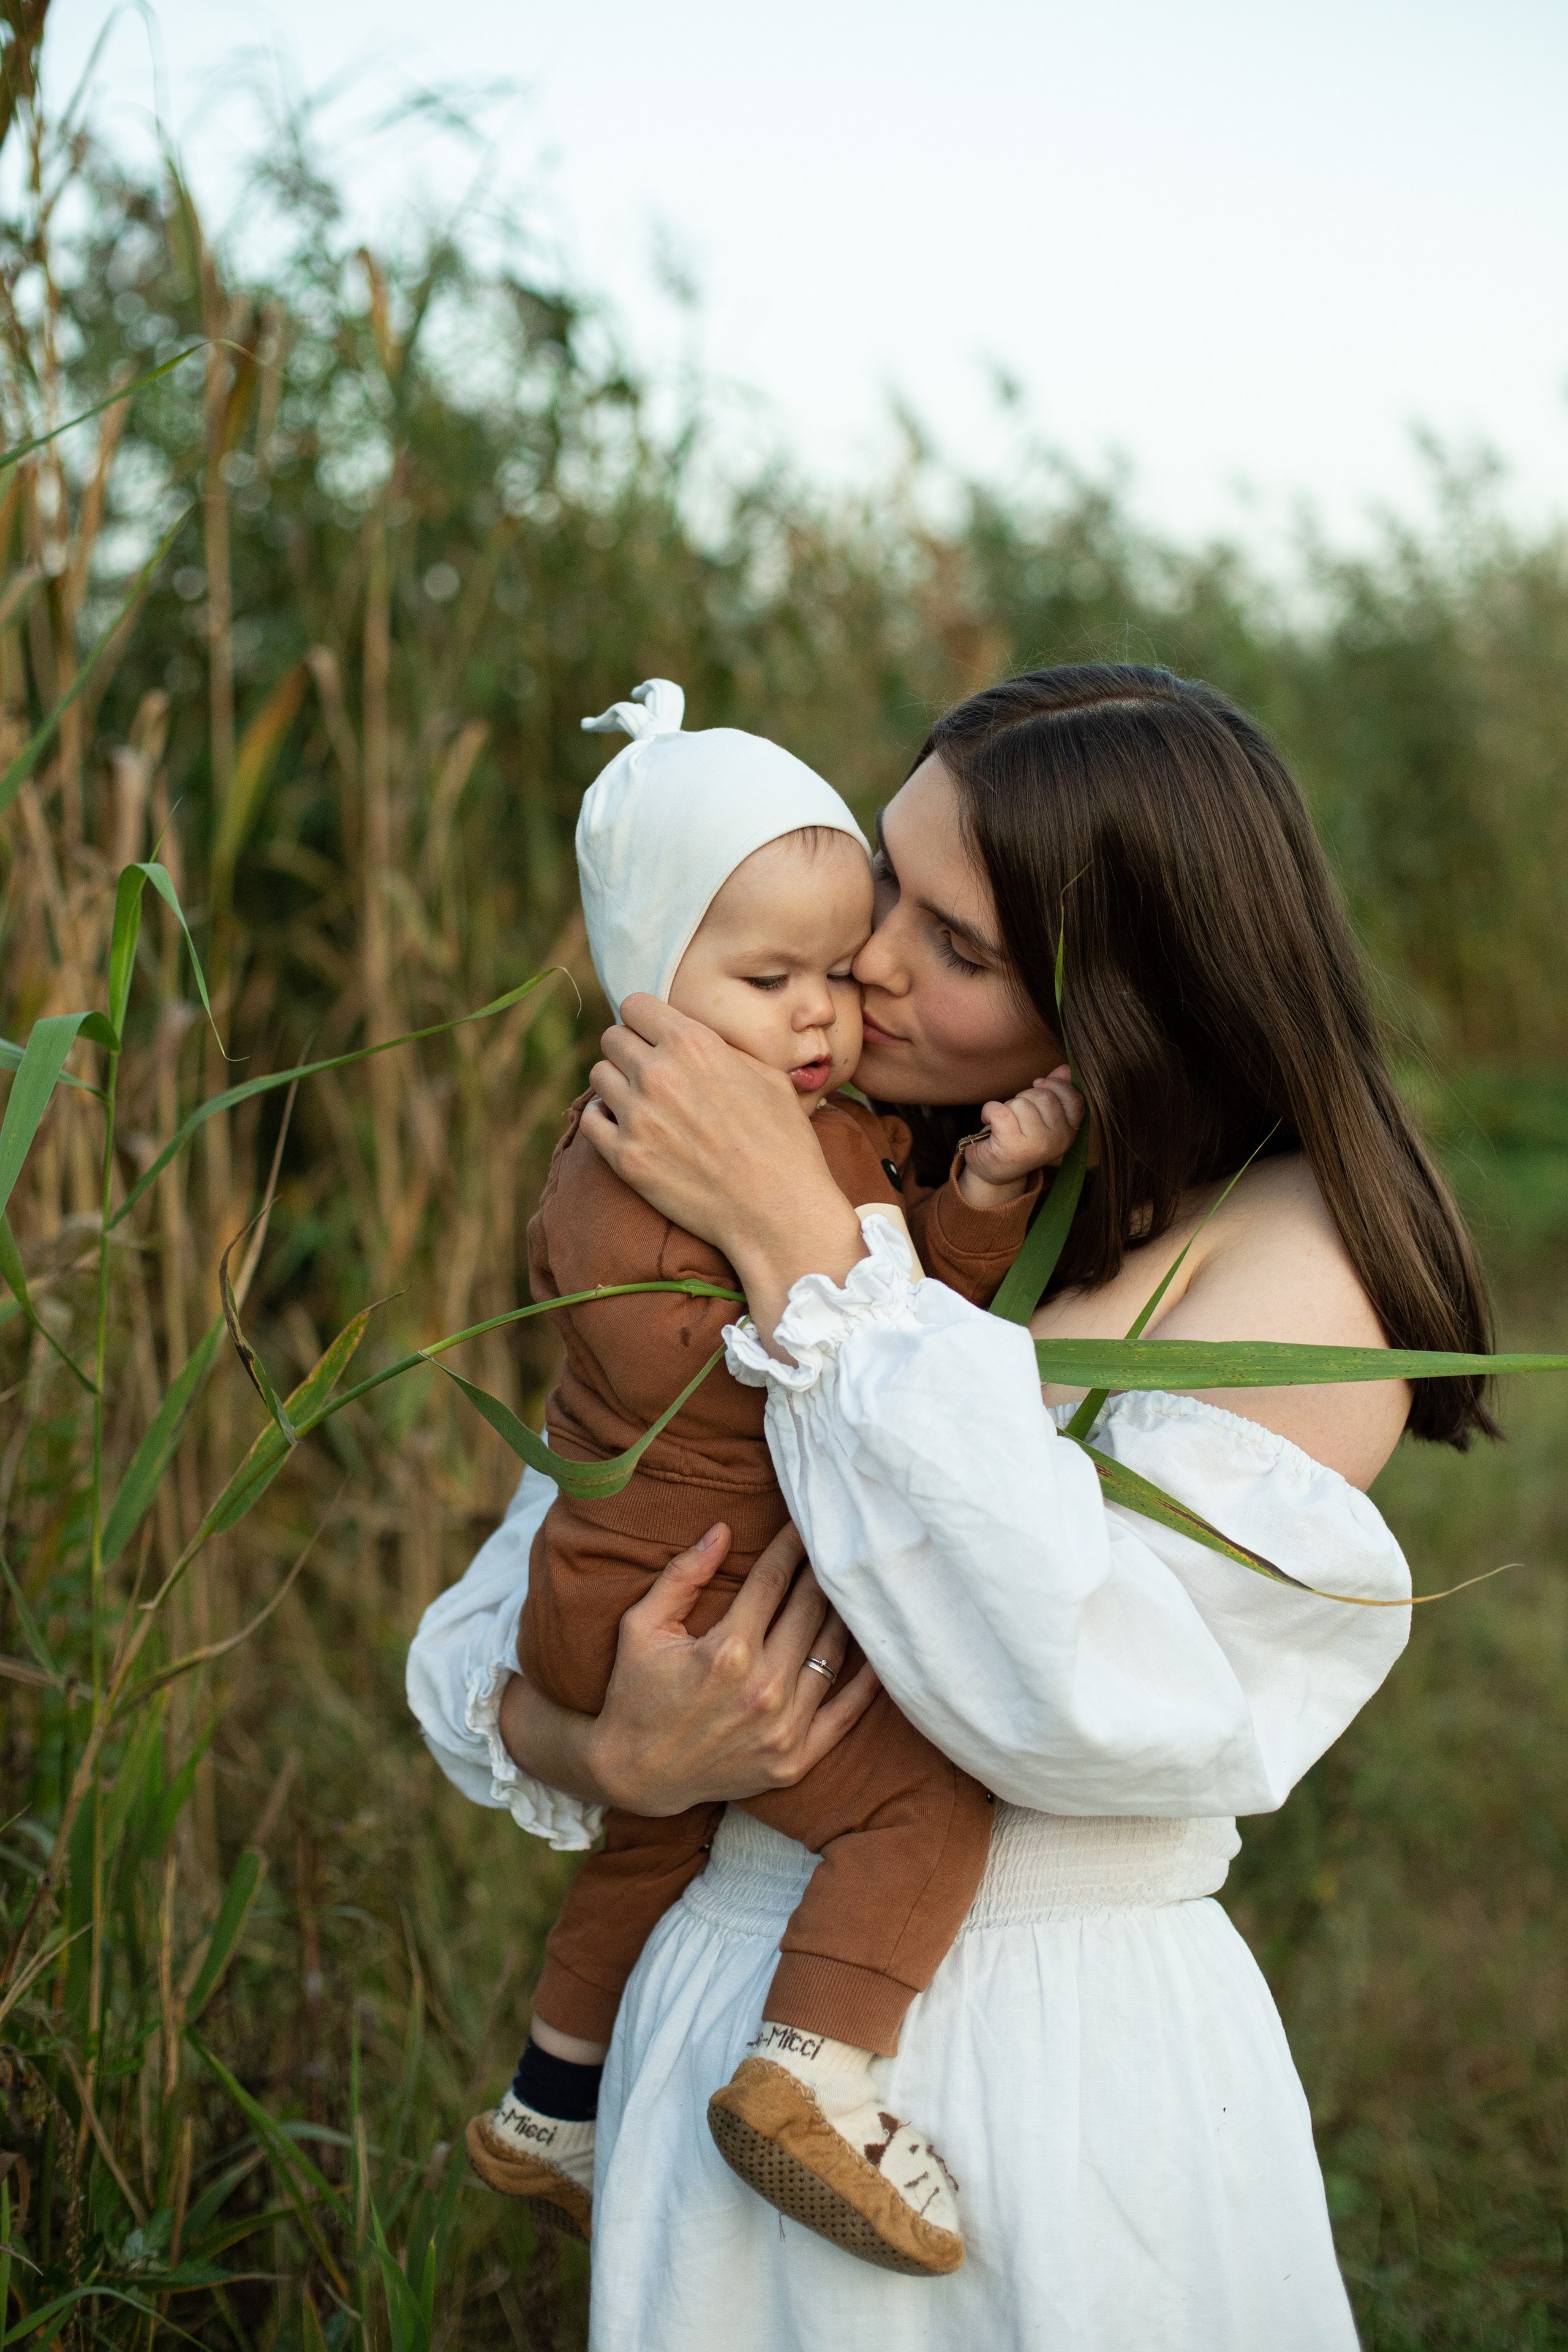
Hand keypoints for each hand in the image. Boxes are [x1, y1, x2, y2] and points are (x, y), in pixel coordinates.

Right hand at [501, 1519, 879, 1816]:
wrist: (635, 1776)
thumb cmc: (635, 1694)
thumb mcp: (641, 1627)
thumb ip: (682, 1576)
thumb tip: (722, 1530)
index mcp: (726, 1650)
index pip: (774, 1580)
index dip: (791, 1546)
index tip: (804, 1521)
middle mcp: (762, 1689)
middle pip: (809, 1610)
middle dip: (821, 1570)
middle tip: (835, 1543)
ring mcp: (783, 1728)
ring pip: (831, 1652)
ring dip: (844, 1614)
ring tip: (853, 1584)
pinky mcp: (795, 1760)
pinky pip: (845, 1713)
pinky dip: (866, 1682)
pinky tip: (878, 1650)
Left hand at [582, 994, 866, 1346]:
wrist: (778, 1211)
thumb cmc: (784, 1142)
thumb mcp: (767, 1075)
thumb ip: (722, 1048)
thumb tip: (697, 1037)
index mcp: (692, 1043)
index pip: (636, 1005)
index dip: (645, 1020)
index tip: (653, 1035)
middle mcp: (657, 1072)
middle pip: (611, 1038)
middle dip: (629, 1049)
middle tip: (648, 1071)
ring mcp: (636, 1116)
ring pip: (598, 1075)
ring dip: (616, 1084)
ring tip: (641, 1101)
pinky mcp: (624, 1158)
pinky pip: (591, 1120)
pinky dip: (606, 1120)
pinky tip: (629, 1128)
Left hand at [959, 1066, 1083, 1204]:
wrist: (995, 1172)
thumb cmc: (1019, 1139)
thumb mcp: (1041, 1117)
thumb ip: (1055, 1092)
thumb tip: (1066, 1069)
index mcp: (1069, 1133)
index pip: (1074, 1099)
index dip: (1055, 1085)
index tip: (1038, 1086)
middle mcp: (1058, 1141)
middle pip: (1044, 1096)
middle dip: (1026, 1097)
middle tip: (1017, 1114)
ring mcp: (1036, 1145)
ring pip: (1022, 1102)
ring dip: (1008, 1106)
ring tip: (1005, 1124)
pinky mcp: (1012, 1146)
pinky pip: (999, 1110)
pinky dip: (989, 1111)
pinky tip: (989, 1122)